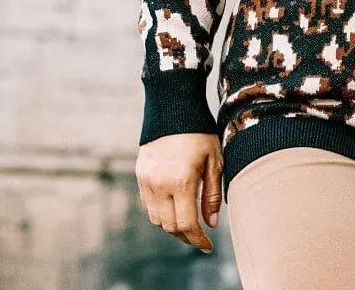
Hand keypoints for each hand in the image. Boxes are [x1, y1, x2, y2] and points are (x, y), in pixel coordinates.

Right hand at [136, 133, 223, 252]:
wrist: (173, 107)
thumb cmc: (200, 132)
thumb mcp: (214, 161)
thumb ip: (212, 194)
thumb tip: (211, 223)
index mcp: (182, 181)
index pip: (186, 225)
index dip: (198, 240)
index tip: (208, 246)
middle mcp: (160, 184)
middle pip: (170, 226)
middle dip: (186, 235)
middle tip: (199, 235)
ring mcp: (147, 179)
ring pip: (156, 218)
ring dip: (171, 224)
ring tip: (187, 220)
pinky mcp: (140, 174)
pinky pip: (147, 203)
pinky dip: (160, 211)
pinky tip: (173, 204)